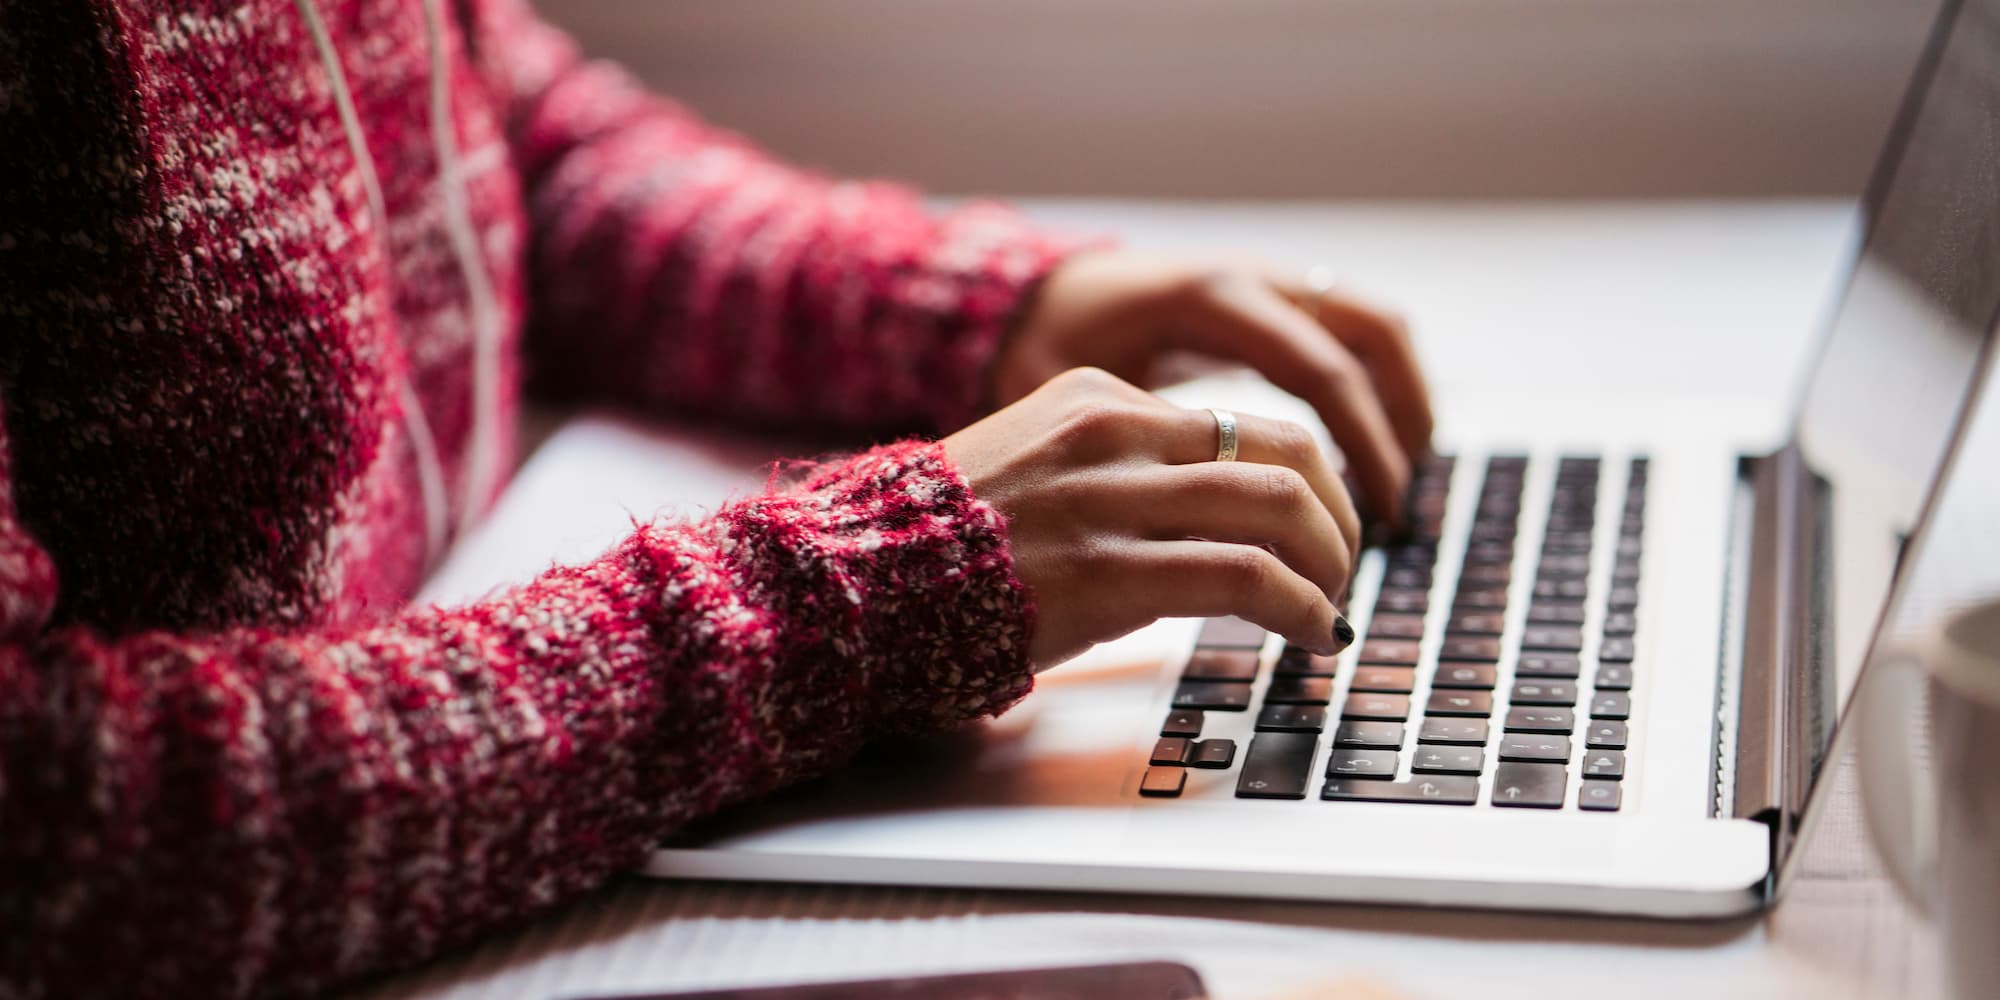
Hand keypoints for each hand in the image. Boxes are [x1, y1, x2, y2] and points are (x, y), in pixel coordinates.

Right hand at [944, 367, 1361, 668]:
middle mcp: (1114, 432)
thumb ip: (1110, 473)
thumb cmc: (935, 545)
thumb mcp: (1031, 467)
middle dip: (1336, 513)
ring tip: (1331, 606)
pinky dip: (1303, 607)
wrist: (855, 580)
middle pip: (1285, 451)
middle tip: (1341, 564)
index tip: (1310, 527)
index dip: (1298, 481)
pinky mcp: (1112, 569)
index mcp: (1096, 398)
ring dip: (1330, 562)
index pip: (1238, 424)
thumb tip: (1194, 523)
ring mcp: (1113, 498)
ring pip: (1282, 506)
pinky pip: (1250, 576)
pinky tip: (1312, 634)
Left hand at [997, 250, 1432, 527]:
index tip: (1373, 519)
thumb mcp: (1077, 393)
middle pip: (1373, 334)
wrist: (1031, 294)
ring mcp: (1269, 281)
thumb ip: (1140, 440)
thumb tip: (1200, 523)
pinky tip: (1365, 459)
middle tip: (1397, 512)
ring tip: (1396, 489)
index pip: (1320, 370)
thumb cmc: (1044, 349)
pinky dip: (1375, 391)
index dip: (1358, 448)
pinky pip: (1349, 334)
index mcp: (1211, 298)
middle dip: (1400, 424)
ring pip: (1374, 328)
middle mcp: (1253, 277)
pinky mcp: (1271, 301)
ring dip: (1402, 404)